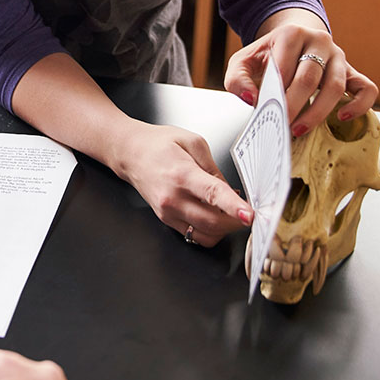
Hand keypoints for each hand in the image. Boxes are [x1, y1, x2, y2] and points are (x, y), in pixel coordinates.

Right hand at [111, 121, 252, 246]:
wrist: (130, 153)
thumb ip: (214, 168)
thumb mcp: (193, 142)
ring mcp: (168, 213)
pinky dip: (210, 231)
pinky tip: (214, 216)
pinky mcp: (166, 220)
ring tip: (230, 214)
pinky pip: (194, 236)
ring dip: (224, 229)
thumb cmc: (159, 145)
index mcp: (182, 174)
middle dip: (236, 221)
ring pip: (205, 235)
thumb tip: (231, 191)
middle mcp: (173, 198)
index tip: (249, 214)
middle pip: (212, 222)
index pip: (213, 194)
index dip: (234, 206)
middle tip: (247, 212)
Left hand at [224, 21, 377, 136]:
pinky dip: (359, 105)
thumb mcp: (243, 61)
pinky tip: (342, 118)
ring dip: (318, 111)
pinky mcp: (352, 72)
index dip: (276, 92)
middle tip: (282, 125)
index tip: (268, 112)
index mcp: (292, 34)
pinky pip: (367, 88)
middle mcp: (319, 41)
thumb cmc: (268, 55)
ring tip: (300, 128)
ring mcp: (339, 56)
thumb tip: (251, 99)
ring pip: (336, 85)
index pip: (285, 66)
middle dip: (295, 106)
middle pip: (309, 78)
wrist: (293, 40)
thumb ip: (237, 79)